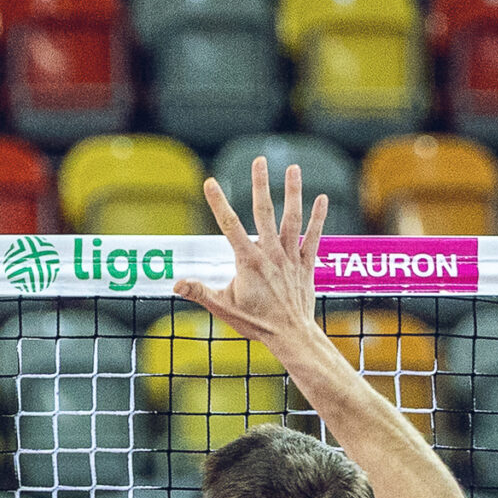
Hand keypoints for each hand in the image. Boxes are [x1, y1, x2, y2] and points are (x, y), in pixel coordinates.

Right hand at [173, 159, 326, 347]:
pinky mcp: (306, 264)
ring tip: (292, 168)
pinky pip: (313, 237)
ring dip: (292, 193)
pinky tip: (322, 198)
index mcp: (248, 262)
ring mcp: (290, 257)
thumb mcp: (223, 309)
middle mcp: (270, 254)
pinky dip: (318, 218)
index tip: (209, 182)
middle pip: (264, 213)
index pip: (229, 226)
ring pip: (292, 219)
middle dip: (260, 185)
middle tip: (257, 161)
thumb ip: (200, 293)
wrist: (291, 336)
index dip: (218, 203)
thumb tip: (175, 284)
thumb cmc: (256, 324)